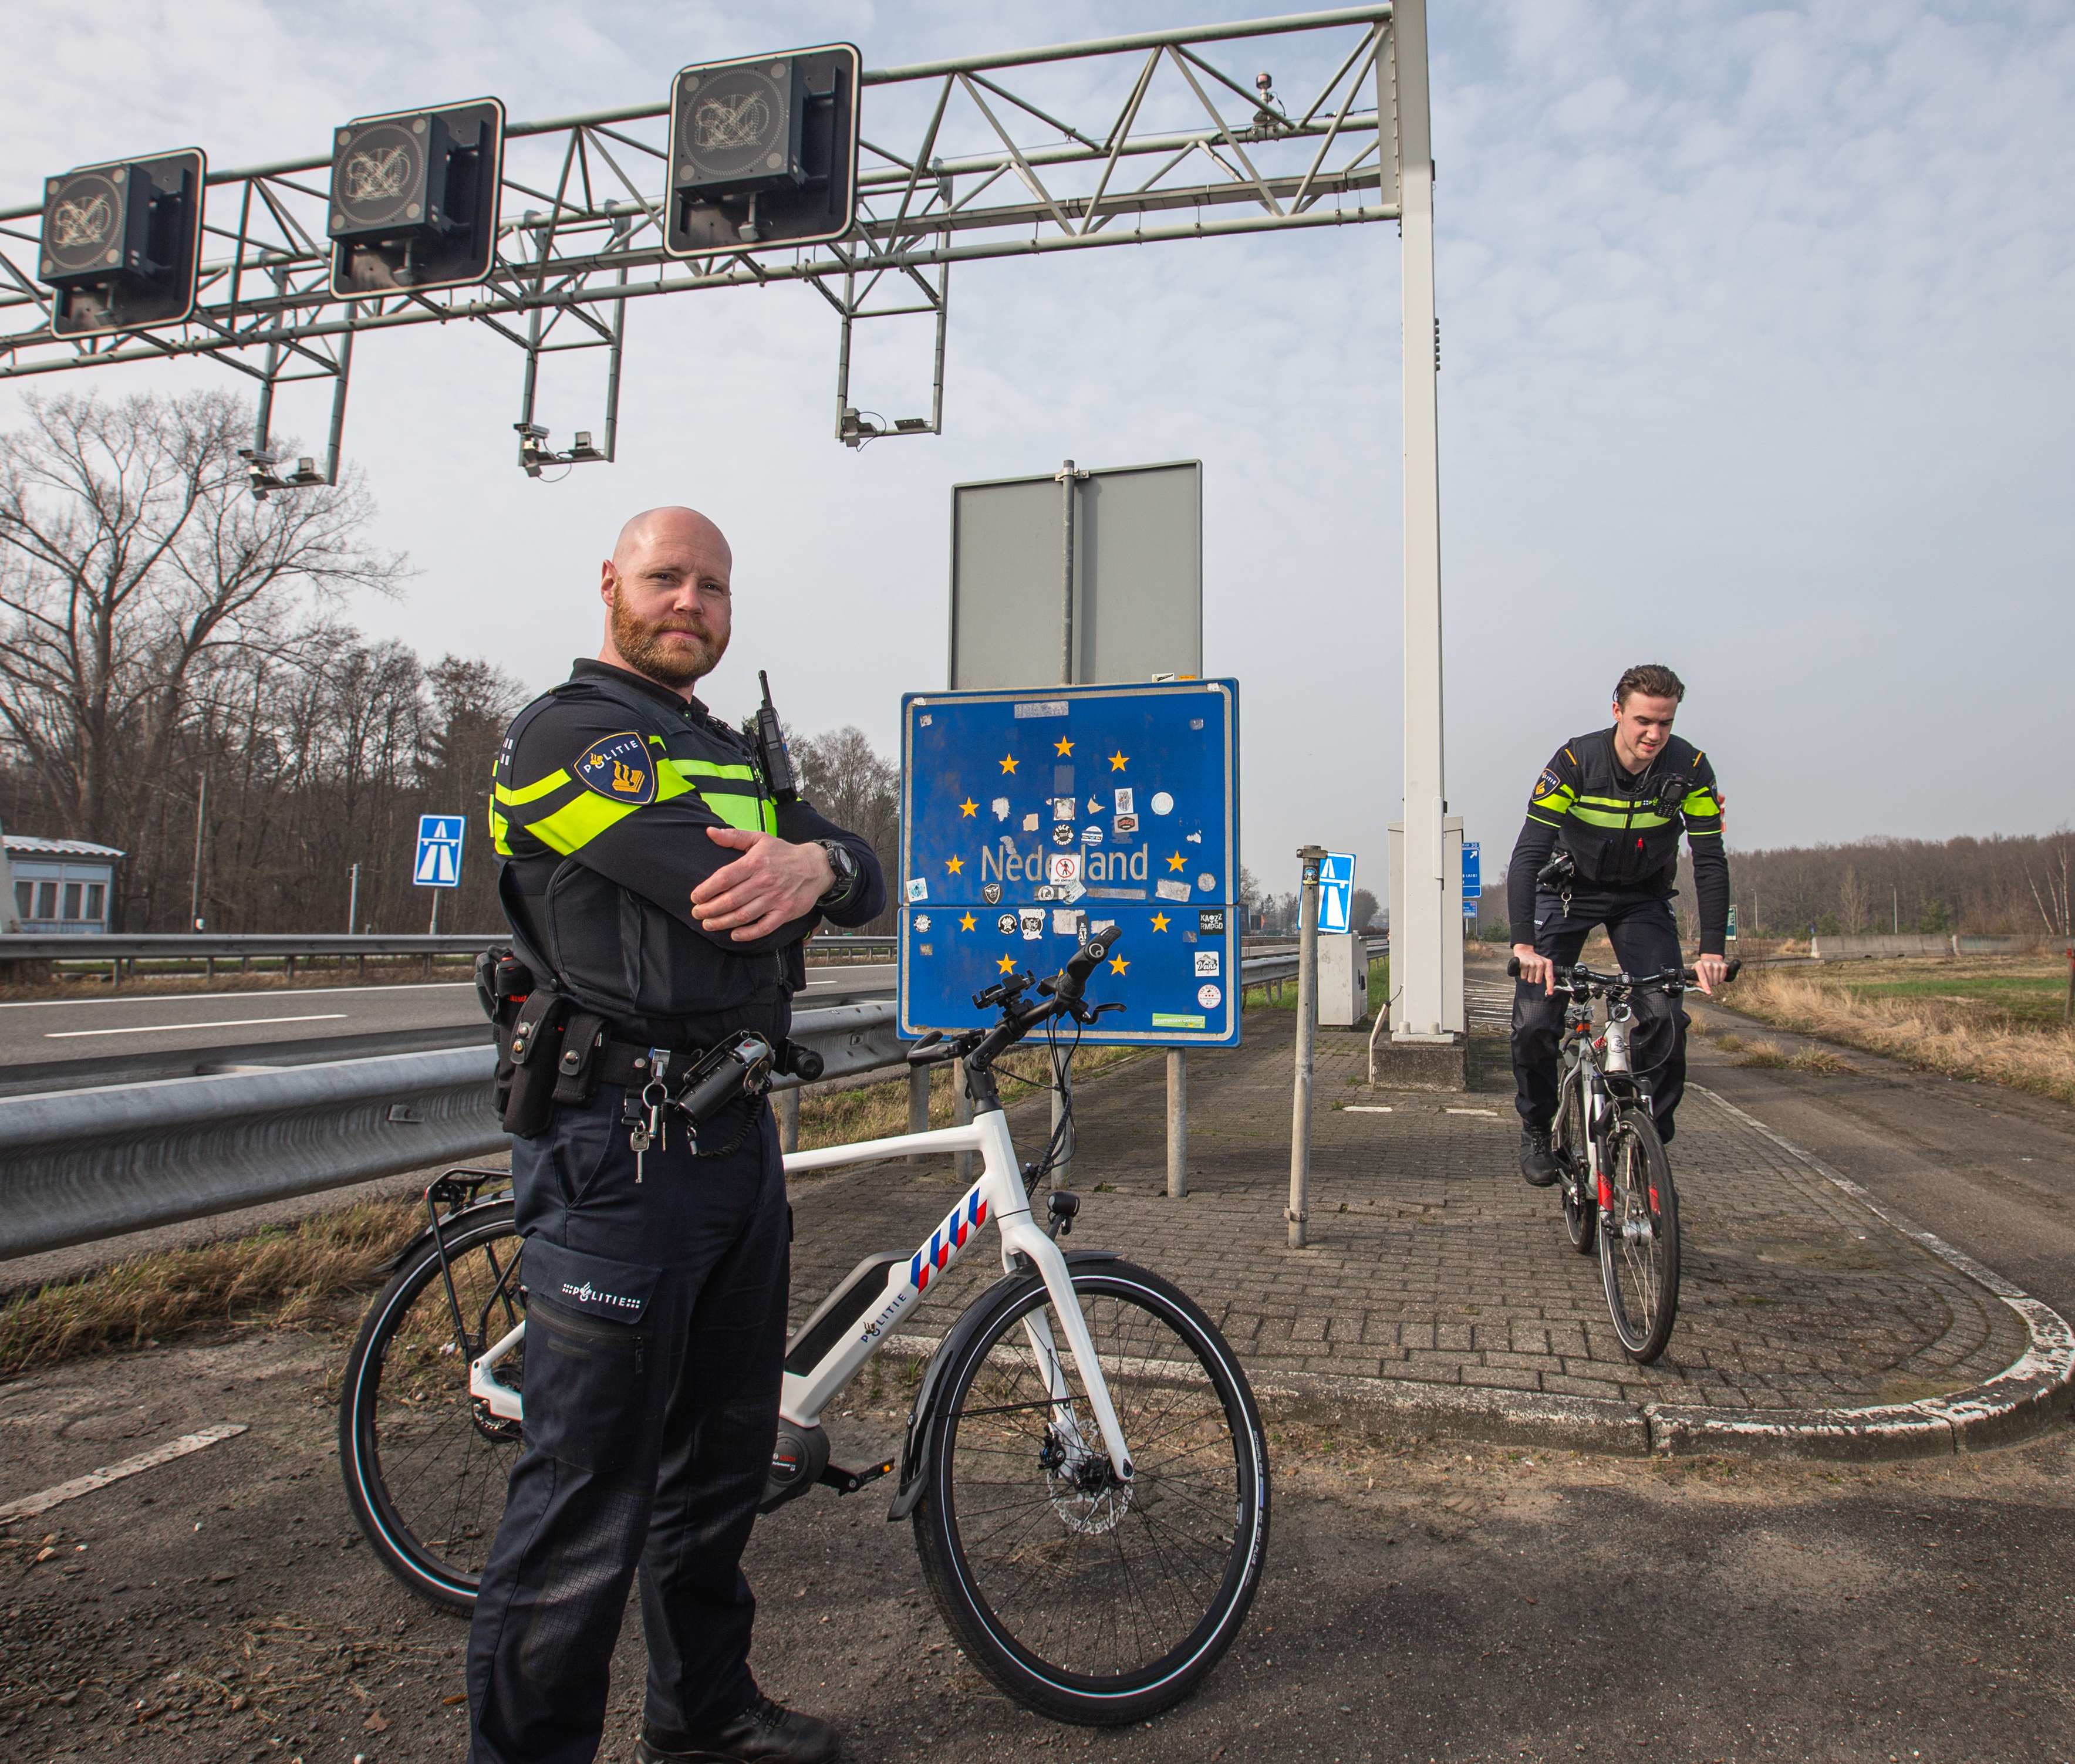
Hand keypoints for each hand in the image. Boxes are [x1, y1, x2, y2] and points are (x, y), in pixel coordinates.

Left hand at [689, 828, 834, 941]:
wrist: (816, 866)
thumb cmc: (784, 853)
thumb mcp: (760, 839)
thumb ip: (733, 836)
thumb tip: (710, 832)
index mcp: (755, 863)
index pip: (724, 878)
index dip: (706, 890)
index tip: (695, 897)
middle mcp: (764, 881)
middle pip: (730, 899)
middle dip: (709, 909)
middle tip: (697, 914)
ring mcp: (775, 899)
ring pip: (743, 915)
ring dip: (722, 922)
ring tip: (709, 925)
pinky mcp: (785, 912)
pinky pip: (764, 927)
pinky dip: (748, 933)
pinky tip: (734, 935)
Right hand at [1513, 943, 1555, 995]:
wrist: (1525, 951)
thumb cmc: (1535, 959)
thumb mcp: (1544, 964)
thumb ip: (1548, 973)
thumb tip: (1553, 981)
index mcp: (1547, 963)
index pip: (1549, 977)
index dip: (1550, 986)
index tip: (1550, 993)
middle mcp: (1540, 963)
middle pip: (1538, 981)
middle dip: (1534, 978)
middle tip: (1533, 972)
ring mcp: (1532, 963)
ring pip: (1530, 980)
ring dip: (1528, 977)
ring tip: (1528, 969)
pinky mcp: (1523, 964)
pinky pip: (1524, 977)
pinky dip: (1522, 975)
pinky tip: (1524, 969)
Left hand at [1693, 952, 1729, 995]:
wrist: (1710, 960)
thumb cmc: (1701, 970)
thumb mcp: (1695, 974)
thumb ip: (1697, 982)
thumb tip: (1703, 988)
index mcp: (1699, 964)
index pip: (1703, 978)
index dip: (1705, 986)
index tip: (1708, 993)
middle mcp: (1708, 963)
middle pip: (1710, 981)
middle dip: (1709, 984)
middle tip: (1708, 980)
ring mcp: (1716, 964)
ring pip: (1716, 981)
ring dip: (1714, 983)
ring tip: (1712, 978)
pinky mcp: (1723, 966)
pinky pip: (1722, 979)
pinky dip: (1720, 980)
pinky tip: (1717, 976)